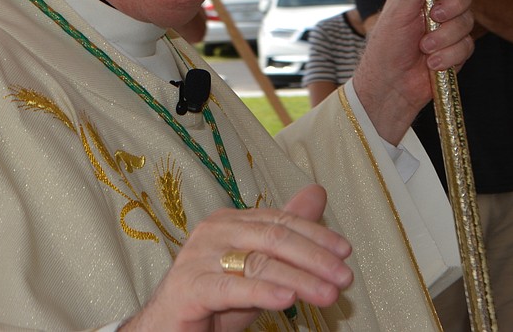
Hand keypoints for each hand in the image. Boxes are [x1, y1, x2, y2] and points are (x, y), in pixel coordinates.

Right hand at [121, 185, 352, 331]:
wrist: (166, 327)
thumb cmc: (214, 296)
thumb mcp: (256, 265)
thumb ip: (284, 231)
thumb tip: (317, 193)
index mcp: (230, 220)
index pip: (280, 220)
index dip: (316, 234)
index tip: (345, 253)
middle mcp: (214, 231)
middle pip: (273, 237)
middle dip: (314, 257)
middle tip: (344, 277)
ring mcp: (199, 257)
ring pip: (258, 262)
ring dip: (299, 279)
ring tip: (327, 294)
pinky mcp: (189, 287)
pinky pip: (232, 288)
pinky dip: (263, 292)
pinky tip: (287, 299)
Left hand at [353, 0, 473, 144]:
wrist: (391, 86)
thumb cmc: (386, 46)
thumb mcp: (399, 10)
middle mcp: (438, 5)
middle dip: (453, 6)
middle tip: (435, 17)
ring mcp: (450, 28)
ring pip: (468, 21)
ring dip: (445, 38)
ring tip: (424, 49)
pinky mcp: (458, 50)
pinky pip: (467, 46)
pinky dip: (449, 56)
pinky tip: (432, 64)